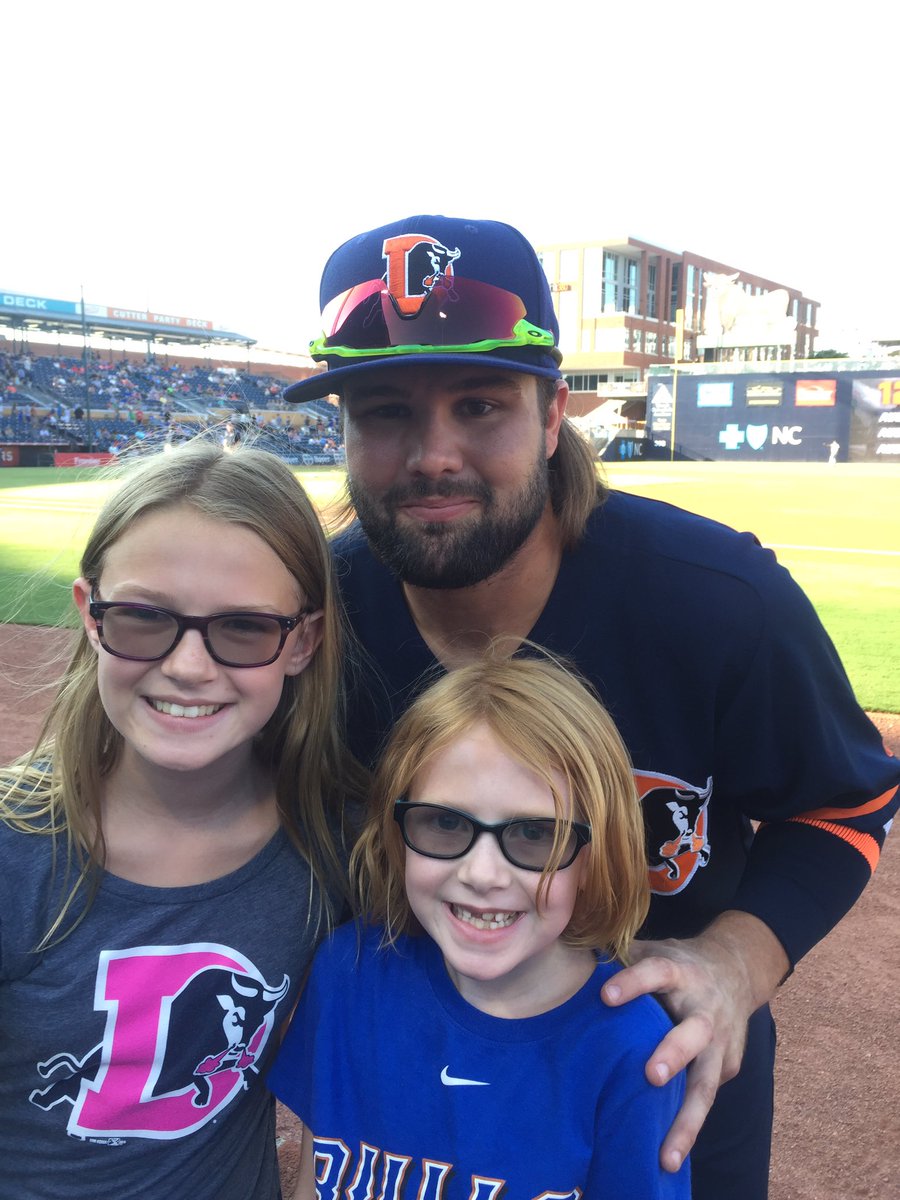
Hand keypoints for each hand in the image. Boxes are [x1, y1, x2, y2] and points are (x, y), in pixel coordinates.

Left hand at [601, 911, 788, 1172]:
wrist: (736, 969)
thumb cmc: (676, 964)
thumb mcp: (654, 950)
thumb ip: (618, 957)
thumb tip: (565, 956)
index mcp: (680, 972)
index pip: (656, 972)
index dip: (633, 983)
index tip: (605, 997)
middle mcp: (704, 1009)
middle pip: (693, 1032)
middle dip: (673, 1053)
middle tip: (651, 1075)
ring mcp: (720, 1042)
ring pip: (706, 1084)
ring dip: (687, 1120)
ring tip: (666, 1157)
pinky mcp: (728, 1067)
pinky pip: (706, 1098)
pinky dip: (689, 1126)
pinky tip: (667, 1155)